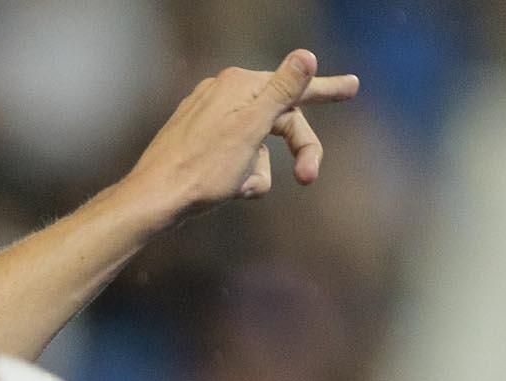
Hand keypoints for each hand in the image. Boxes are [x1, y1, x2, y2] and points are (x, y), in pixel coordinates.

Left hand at [120, 52, 360, 222]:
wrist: (152, 200)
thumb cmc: (202, 168)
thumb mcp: (250, 128)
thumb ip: (282, 91)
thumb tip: (306, 55)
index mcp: (240, 85)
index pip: (295, 86)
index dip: (326, 89)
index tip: (353, 87)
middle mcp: (223, 94)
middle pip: (280, 120)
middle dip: (298, 151)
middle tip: (308, 178)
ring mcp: (209, 118)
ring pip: (258, 145)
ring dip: (258, 171)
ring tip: (237, 186)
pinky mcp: (200, 144)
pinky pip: (235, 158)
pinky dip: (238, 176)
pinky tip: (224, 189)